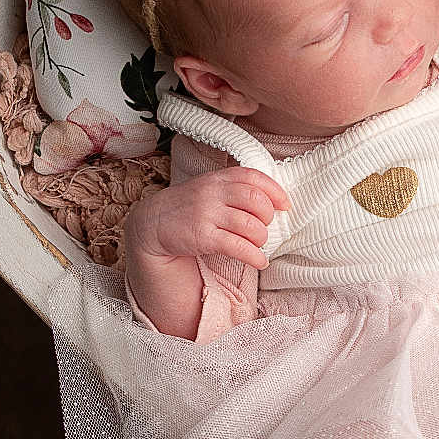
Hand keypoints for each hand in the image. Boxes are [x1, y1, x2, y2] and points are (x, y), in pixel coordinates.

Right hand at [123, 166, 288, 271]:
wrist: (152, 222)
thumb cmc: (189, 206)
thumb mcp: (210, 188)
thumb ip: (235, 188)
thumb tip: (272, 201)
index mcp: (218, 178)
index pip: (254, 177)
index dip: (275, 191)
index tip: (285, 205)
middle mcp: (213, 193)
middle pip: (256, 200)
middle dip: (268, 216)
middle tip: (265, 226)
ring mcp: (207, 214)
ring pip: (250, 226)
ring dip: (261, 238)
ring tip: (257, 244)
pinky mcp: (202, 236)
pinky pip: (238, 247)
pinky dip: (255, 256)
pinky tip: (260, 261)